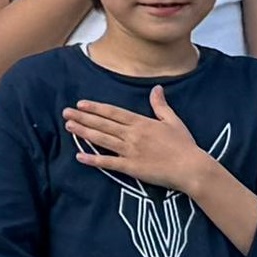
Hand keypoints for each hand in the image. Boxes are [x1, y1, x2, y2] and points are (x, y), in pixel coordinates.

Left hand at [66, 83, 217, 201]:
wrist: (192, 168)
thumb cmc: (185, 145)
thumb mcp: (173, 121)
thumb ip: (161, 105)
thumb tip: (156, 88)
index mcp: (142, 123)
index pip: (114, 113)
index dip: (96, 108)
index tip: (81, 104)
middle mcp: (133, 135)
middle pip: (103, 124)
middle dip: (83, 118)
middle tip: (65, 113)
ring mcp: (131, 151)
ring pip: (102, 140)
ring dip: (84, 133)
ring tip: (69, 127)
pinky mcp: (131, 168)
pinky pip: (109, 163)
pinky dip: (93, 159)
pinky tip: (80, 156)